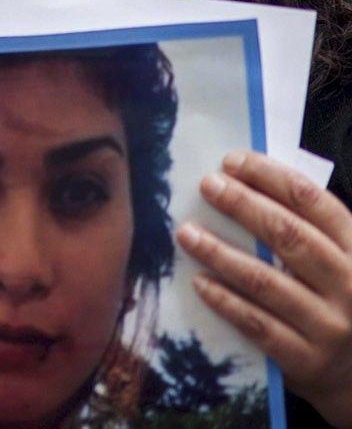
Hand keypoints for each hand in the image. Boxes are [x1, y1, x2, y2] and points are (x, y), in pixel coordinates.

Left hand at [178, 150, 351, 424]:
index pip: (314, 202)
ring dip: (220, 253)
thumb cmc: (337, 302)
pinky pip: (256, 323)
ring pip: (266, 281)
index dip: (271, 177)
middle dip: (243, 206)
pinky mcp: (305, 359)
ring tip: (186, 233)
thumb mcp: (338, 261)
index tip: (232, 161)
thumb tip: (241, 182)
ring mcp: (329, 325)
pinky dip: (225, 300)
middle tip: (207, 186)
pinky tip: (199, 282)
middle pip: (289, 236)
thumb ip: (305, 228)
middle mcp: (350, 285)